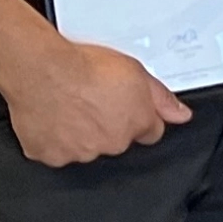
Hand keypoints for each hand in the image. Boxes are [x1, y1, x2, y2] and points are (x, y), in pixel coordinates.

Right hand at [3, 35, 192, 166]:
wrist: (41, 70)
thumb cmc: (83, 66)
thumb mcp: (135, 71)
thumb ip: (161, 97)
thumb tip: (181, 115)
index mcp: (136, 124)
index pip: (149, 132)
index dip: (137, 118)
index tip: (124, 108)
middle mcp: (111, 143)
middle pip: (116, 140)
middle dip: (107, 125)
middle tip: (90, 100)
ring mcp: (79, 152)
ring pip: (84, 148)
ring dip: (78, 133)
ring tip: (66, 106)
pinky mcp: (49, 155)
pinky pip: (52, 151)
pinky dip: (50, 139)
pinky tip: (48, 117)